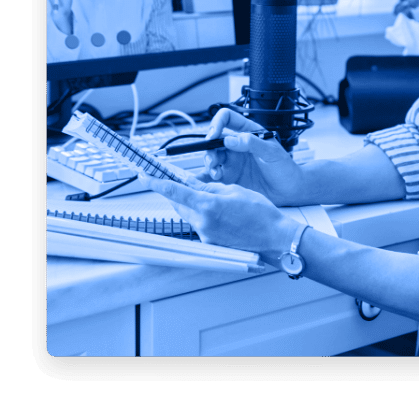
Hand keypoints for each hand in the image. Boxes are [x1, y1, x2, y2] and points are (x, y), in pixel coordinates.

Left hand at [145, 175, 298, 258]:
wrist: (273, 237)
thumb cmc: (261, 213)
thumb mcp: (234, 190)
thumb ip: (209, 187)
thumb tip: (192, 183)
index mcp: (208, 205)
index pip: (174, 191)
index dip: (157, 183)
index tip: (145, 176)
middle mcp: (203, 222)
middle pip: (178, 203)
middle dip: (173, 191)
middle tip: (170, 180)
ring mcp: (206, 235)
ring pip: (187, 214)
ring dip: (188, 202)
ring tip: (199, 193)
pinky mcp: (211, 242)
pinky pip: (198, 224)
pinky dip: (200, 214)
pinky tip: (213, 209)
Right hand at [198, 109, 303, 205]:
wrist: (289, 191)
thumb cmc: (285, 168)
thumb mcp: (272, 152)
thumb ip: (252, 143)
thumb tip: (230, 139)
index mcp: (248, 132)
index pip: (227, 118)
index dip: (217, 123)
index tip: (214, 134)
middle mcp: (237, 145)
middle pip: (214, 139)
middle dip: (209, 148)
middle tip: (213, 160)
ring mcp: (233, 161)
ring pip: (212, 156)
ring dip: (209, 163)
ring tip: (216, 172)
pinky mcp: (230, 177)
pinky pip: (213, 174)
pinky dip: (208, 176)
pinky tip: (211, 180)